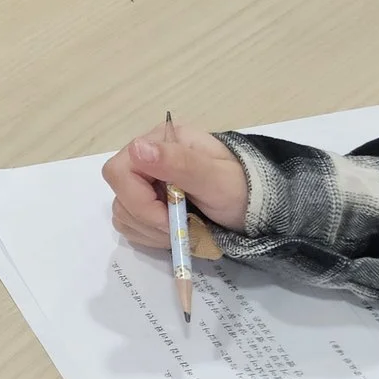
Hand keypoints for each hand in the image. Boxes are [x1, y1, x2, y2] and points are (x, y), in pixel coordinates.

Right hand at [102, 120, 249, 251]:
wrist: (259, 211)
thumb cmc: (242, 192)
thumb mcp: (217, 179)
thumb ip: (180, 163)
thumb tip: (137, 148)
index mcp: (161, 142)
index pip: (119, 171)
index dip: (138, 200)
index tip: (168, 218)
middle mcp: (148, 159)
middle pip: (119, 194)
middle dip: (148, 219)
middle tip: (178, 228)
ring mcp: (146, 183)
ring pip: (122, 213)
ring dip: (151, 231)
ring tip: (182, 230)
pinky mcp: (147, 205)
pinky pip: (130, 226)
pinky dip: (150, 236)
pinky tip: (175, 232)